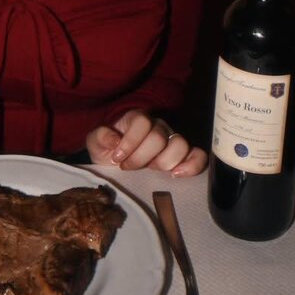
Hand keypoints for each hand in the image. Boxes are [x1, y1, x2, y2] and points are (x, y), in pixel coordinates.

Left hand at [86, 109, 206, 174]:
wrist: (118, 162)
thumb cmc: (109, 149)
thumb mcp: (96, 143)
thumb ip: (100, 137)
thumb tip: (114, 140)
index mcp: (137, 119)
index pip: (142, 122)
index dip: (130, 142)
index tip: (117, 158)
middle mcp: (158, 126)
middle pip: (159, 137)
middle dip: (141, 157)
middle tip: (128, 167)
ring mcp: (172, 140)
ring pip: (180, 144)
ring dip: (163, 162)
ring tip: (150, 170)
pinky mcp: (184, 156)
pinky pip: (198, 155)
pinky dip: (192, 165)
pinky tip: (176, 175)